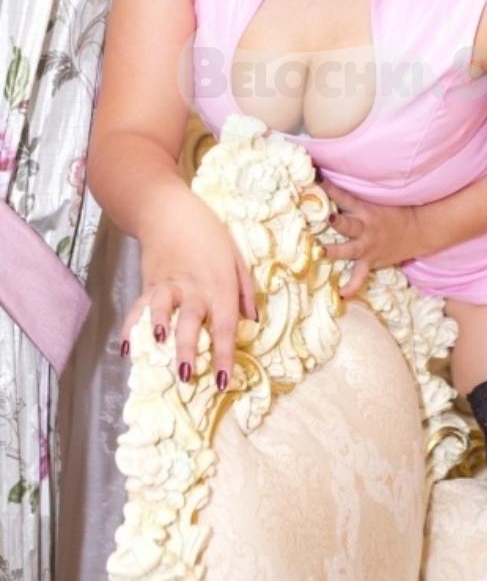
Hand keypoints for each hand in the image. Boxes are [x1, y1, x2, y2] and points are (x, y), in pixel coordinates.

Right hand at [119, 190, 256, 391]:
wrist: (169, 211)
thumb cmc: (209, 234)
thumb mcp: (236, 256)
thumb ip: (246, 290)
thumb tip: (252, 321)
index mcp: (220, 286)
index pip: (224, 326)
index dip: (223, 355)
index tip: (222, 382)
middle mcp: (194, 288)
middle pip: (190, 323)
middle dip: (187, 351)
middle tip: (185, 377)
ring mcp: (168, 285)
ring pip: (161, 313)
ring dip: (158, 333)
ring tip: (156, 351)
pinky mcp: (148, 283)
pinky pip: (138, 308)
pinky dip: (131, 328)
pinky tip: (126, 348)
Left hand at [317, 177, 427, 298]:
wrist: (417, 230)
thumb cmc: (394, 213)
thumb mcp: (375, 201)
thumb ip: (354, 199)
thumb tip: (329, 184)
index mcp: (365, 210)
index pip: (345, 197)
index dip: (330, 189)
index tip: (316, 180)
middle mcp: (365, 228)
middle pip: (348, 224)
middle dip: (336, 221)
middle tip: (325, 217)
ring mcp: (367, 247)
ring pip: (349, 250)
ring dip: (336, 251)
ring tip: (322, 253)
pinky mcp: (371, 261)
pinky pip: (360, 276)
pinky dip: (351, 286)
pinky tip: (341, 293)